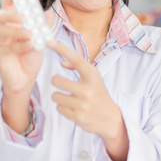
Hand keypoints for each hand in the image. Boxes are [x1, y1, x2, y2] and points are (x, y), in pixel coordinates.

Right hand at [0, 0, 44, 133]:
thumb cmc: (30, 55)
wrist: (26, 77)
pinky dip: (21, 45)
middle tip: (23, 16)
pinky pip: (7, 47)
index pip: (8, 4)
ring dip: (17, 31)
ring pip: (1, 30)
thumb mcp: (40, 38)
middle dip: (10, 13)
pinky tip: (31, 45)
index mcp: (12, 21)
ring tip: (31, 33)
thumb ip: (43, 26)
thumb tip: (48, 12)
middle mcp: (2, 29)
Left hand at [48, 41, 128, 160]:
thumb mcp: (93, 78)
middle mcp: (87, 89)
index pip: (76, 59)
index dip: (62, 49)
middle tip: (63, 85)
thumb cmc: (98, 94)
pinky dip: (63, 108)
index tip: (50, 41)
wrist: (110, 119)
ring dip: (59, 97)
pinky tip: (73, 108)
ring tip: (70, 98)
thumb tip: (63, 63)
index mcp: (93, 77)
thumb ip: (78, 68)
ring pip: (56, 96)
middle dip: (56, 82)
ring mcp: (82, 104)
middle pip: (56, 80)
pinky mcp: (77, 117)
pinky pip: (59, 108)